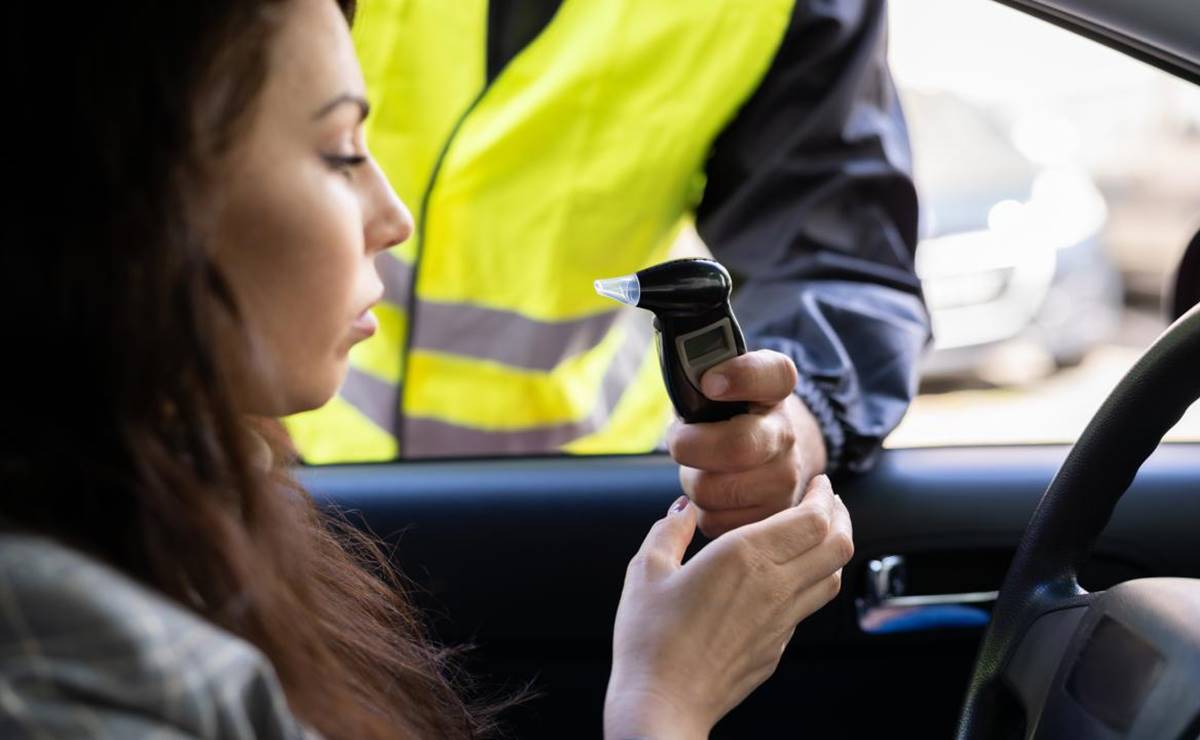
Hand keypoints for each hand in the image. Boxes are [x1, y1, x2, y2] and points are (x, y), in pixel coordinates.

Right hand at [604, 475, 852, 738]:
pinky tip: (788, 578)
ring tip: (818, 535)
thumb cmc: (650, 638)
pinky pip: (807, 607)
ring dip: (833, 550)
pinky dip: (811, 582)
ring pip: (832, 577)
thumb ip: (670, 531)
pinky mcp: (777, 648)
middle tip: (828, 502)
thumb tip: (683, 509)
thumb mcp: (646, 570)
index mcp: (745, 556)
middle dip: (840, 516)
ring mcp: (782, 622)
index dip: (824, 496)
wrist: (663, 703)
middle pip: (837, 544)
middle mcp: (774, 586)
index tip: (819, 483)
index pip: (813, 518)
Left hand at [668, 350, 827, 537]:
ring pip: (713, 490)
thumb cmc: (727, 415)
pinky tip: (713, 493)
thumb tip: (679, 384)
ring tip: (701, 468)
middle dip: (690, 446)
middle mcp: (787, 434)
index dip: (741, 377)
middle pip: (736, 447)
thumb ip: (698, 373)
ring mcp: (786, 479)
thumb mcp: (718, 383)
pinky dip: (701, 510)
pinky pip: (714, 520)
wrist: (766, 454)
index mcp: (775, 389)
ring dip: (692, 481)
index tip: (710, 382)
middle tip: (680, 441)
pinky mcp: (771, 517)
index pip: (773, 374)